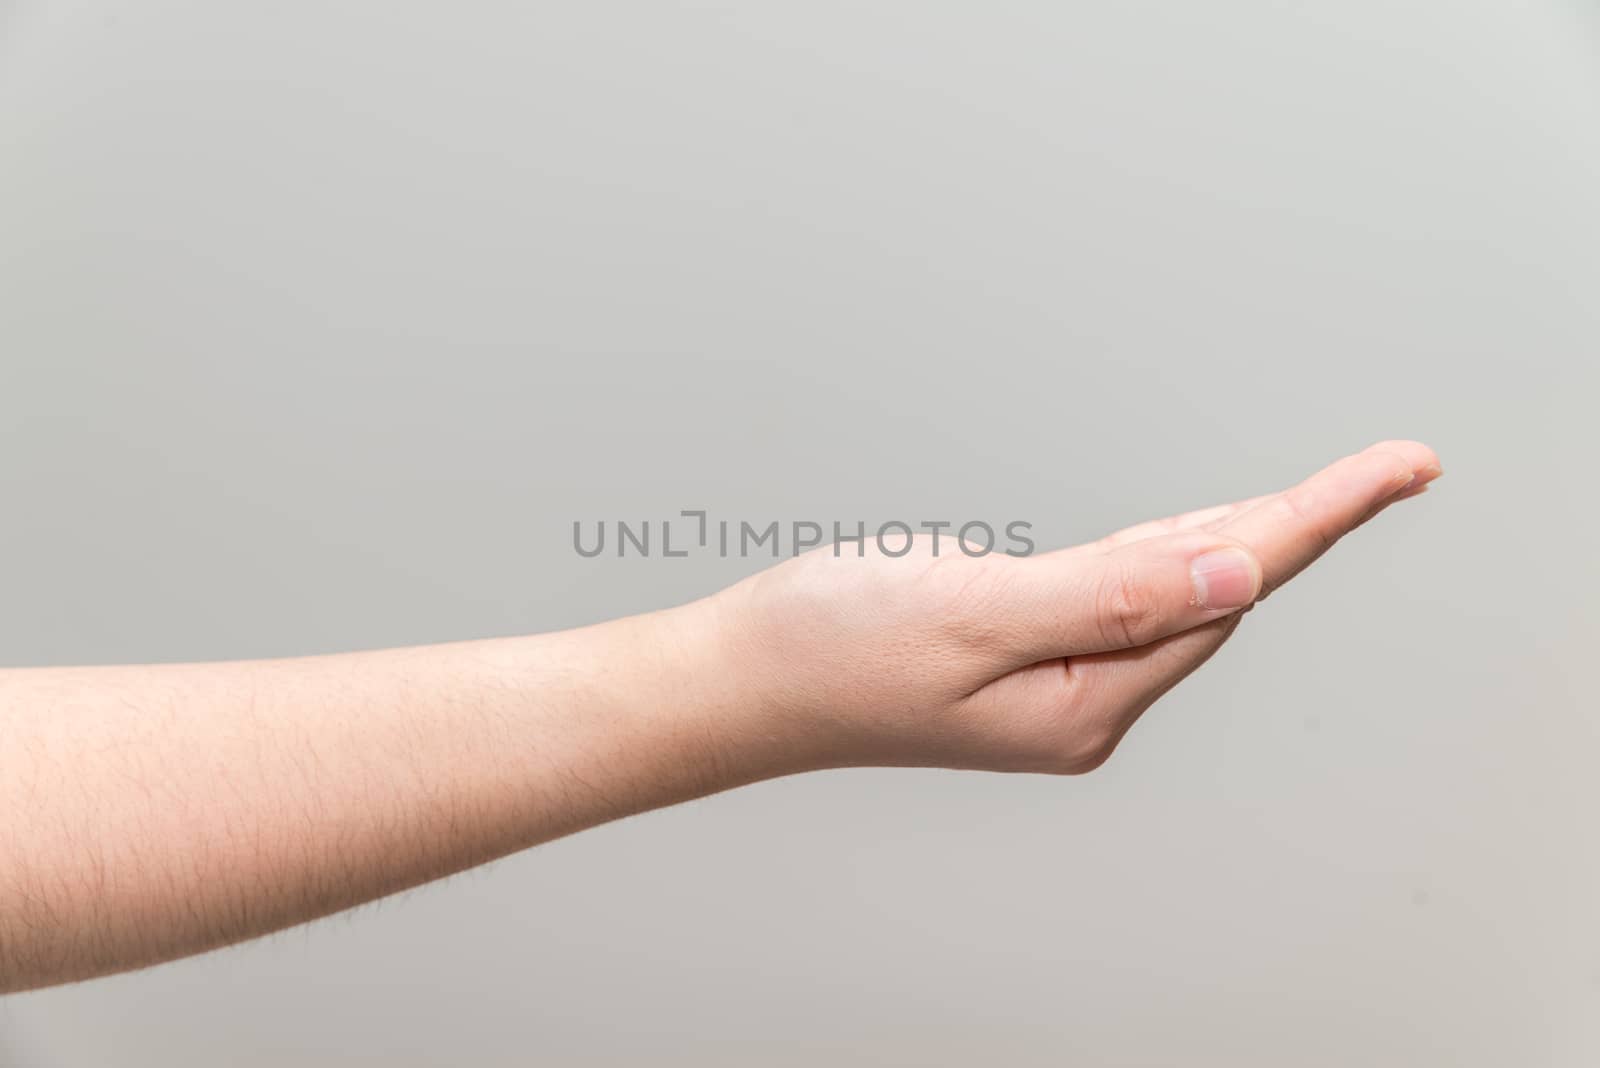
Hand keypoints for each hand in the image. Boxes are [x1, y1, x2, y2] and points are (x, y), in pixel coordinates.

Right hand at [705, 441, 1440, 774]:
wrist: (742, 683)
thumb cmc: (832, 648)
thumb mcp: (977, 612)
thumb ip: (1113, 596)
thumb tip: (1238, 571)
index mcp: (1087, 702)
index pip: (1229, 590)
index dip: (1317, 517)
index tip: (1400, 467)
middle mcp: (1087, 704)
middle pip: (1219, 595)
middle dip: (1305, 524)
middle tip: (1393, 466)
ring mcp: (1056, 687)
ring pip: (1175, 593)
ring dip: (1246, 534)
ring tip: (1333, 493)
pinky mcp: (1023, 663)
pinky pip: (1126, 599)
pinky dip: (1175, 552)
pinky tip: (1203, 533)